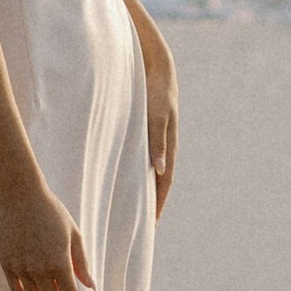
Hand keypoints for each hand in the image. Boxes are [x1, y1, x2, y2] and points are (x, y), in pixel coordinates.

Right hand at [0, 184, 93, 290]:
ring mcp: (21, 268)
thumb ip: (82, 263)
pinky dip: (26, 290)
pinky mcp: (6, 263)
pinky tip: (33, 280)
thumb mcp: (73, 234)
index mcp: (59, 263)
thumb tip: (91, 287)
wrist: (20, 195)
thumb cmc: (51, 212)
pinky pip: (17, 288)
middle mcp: (39, 270)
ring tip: (50, 287)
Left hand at [143, 47, 178, 216]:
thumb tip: (161, 169)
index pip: (164, 184)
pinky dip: (134, 171)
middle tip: (138, 225)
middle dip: (150, 203)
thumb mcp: (157, 115)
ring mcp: (153, 138)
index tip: (151, 225)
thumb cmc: (156, 90)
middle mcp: (162, 146)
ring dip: (140, 188)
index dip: (158, 204)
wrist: (156, 65)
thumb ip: (158, 140)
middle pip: (157, 181)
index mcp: (168, 146)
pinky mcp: (144, 130)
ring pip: (146, 170)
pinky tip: (121, 175)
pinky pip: (139, 157)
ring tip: (129, 206)